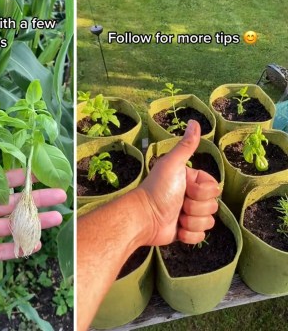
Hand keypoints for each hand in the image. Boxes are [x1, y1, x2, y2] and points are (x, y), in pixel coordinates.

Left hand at [0, 159, 65, 280]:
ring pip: (12, 227)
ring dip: (34, 223)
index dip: (21, 178)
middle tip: (61, 194)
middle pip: (13, 204)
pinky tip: (35, 245)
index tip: (40, 172)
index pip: (1, 183)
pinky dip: (16, 250)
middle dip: (37, 199)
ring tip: (57, 218)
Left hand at [137, 120, 220, 245]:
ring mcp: (188, 214)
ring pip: (209, 222)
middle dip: (196, 207)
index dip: (203, 191)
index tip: (186, 189)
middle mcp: (190, 196)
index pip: (215, 188)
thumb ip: (186, 146)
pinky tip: (177, 229)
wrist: (144, 218)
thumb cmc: (157, 190)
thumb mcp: (172, 165)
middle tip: (179, 204)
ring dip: (192, 221)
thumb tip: (194, 122)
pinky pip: (200, 237)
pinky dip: (189, 235)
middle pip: (213, 206)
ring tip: (176, 216)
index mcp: (191, 180)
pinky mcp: (184, 231)